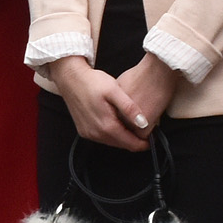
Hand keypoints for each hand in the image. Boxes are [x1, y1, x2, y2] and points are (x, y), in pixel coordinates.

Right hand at [56, 54, 174, 151]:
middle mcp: (96, 134)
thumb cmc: (92, 81)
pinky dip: (112, 134)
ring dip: (123, 138)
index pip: (130, 143)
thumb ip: (129, 108)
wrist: (70, 78)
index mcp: (106, 125)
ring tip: (132, 127)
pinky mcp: (83, 131)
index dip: (143, 144)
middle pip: (121, 145)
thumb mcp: (115, 91)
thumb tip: (143, 123)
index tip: (152, 139)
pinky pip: (102, 138)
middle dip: (134, 141)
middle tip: (144, 131)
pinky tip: (117, 123)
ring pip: (111, 142)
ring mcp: (88, 133)